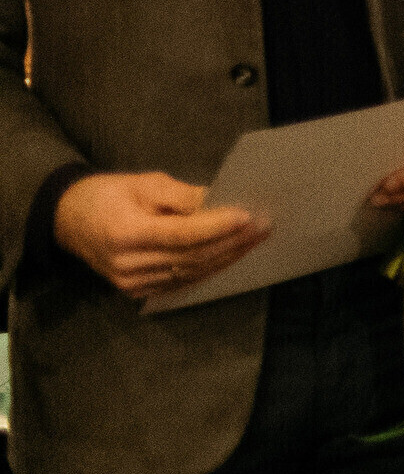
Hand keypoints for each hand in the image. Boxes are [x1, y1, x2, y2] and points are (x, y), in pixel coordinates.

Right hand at [53, 171, 266, 299]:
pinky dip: (209, 267)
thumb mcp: (144, 184)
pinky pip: (181, 281)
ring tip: (256, 239)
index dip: (217, 227)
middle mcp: (127, 264)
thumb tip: (223, 201)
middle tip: (264, 226)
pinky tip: (232, 254)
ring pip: (191, 272)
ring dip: (227, 256)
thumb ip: (183, 196)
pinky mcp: (136, 290)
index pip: (182, 235)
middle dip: (232, 242)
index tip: (249, 216)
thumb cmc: (108, 195)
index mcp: (125, 234)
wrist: (68, 221)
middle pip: (192, 257)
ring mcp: (131, 282)